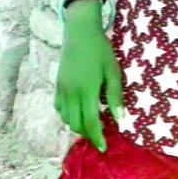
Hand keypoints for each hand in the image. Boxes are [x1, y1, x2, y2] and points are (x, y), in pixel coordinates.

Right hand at [54, 20, 124, 154]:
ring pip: (66, 118)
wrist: (80, 31)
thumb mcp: (113, 70)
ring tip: (91, 121)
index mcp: (87, 89)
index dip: (97, 137)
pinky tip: (78, 110)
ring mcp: (62, 89)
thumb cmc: (101, 49)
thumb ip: (115, 95)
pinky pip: (59, 108)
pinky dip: (67, 115)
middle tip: (101, 132)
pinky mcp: (57, 85)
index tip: (104, 147)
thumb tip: (120, 119)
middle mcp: (71, 93)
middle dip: (88, 133)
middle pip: (76, 124)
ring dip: (77, 125)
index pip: (90, 121)